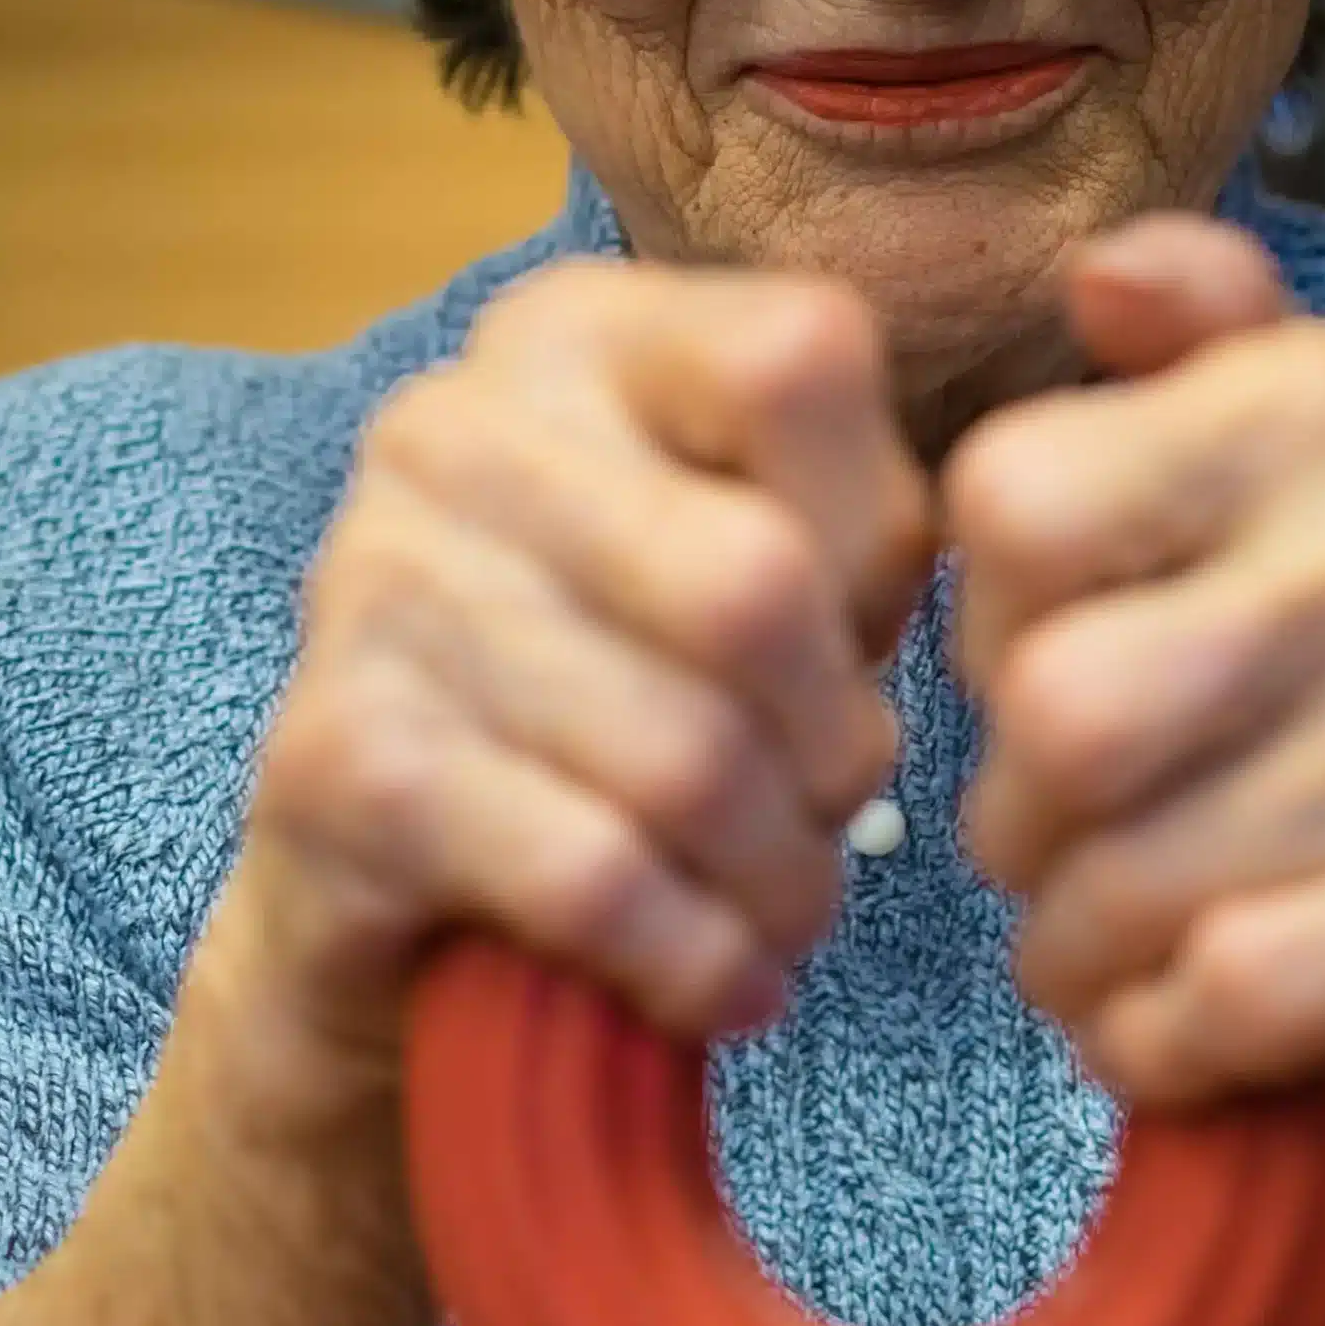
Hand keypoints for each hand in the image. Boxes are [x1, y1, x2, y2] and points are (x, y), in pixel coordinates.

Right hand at [225, 258, 931, 1088]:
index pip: (799, 359)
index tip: (851, 647)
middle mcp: (451, 427)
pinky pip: (596, 878)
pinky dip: (694, 963)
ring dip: (777, 884)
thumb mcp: (753, 589)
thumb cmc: (617, 729)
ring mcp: (371, 586)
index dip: (877, 539)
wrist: (394, 915)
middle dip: (836, 751)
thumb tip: (991, 574)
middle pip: (754, 586)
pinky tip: (716, 986)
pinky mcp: (332, 765)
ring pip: (682, 758)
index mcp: (574, 339)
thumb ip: (856, 530)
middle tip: (830, 827)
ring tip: (779, 920)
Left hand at [947, 216, 1324, 1325]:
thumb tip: (1102, 270)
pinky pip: (1226, 991)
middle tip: (1088, 856)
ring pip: (1117, 876)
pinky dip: (1165, 1045)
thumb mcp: (1301, 513)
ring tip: (1141, 952)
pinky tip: (1197, 1029)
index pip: (1009, 504)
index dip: (990, 629)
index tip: (1074, 672)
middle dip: (1021, 829)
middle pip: (1049, 710)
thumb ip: (1196, 372)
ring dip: (1082, 959)